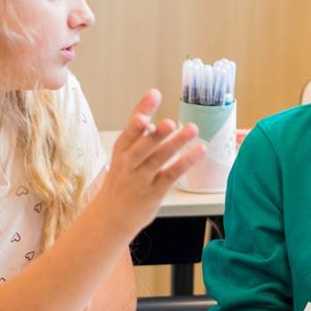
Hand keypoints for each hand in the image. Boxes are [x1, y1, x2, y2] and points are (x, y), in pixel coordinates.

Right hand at [95, 90, 206, 231]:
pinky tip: (200, 150)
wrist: (111, 216)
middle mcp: (129, 164)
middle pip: (142, 146)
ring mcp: (141, 179)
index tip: (154, 95)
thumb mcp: (124, 151)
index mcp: (121, 150)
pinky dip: (186, 162)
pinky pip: (171, 175)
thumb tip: (152, 95)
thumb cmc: (122, 178)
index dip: (141, 111)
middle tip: (170, 122)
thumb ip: (139, 124)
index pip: (131, 128)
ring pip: (159, 160)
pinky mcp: (154, 192)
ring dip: (176, 144)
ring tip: (192, 129)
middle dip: (155, 134)